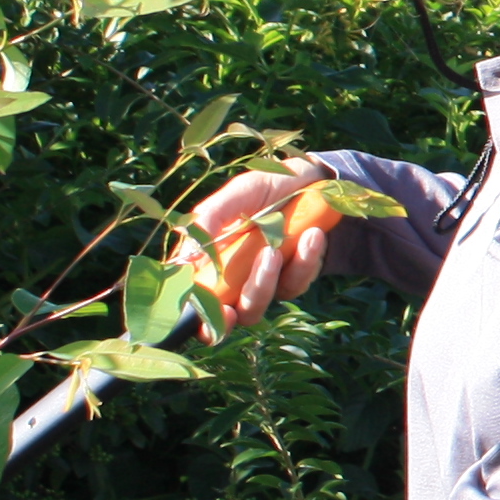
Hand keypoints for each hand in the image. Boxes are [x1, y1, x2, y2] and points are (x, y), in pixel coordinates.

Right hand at [182, 163, 335, 330]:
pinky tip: (313, 234)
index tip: (224, 310)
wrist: (311, 180)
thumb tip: (187, 255)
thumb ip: (210, 218)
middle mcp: (236, 279)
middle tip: (266, 259)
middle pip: (239, 313)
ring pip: (268, 301)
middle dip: (253, 295)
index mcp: (211, 263)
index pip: (202, 304)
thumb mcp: (238, 194)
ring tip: (282, 243)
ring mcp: (267, 281)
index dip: (206, 319)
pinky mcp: (295, 277)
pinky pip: (298, 282)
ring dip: (276, 275)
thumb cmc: (266, 187)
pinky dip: (306, 260)